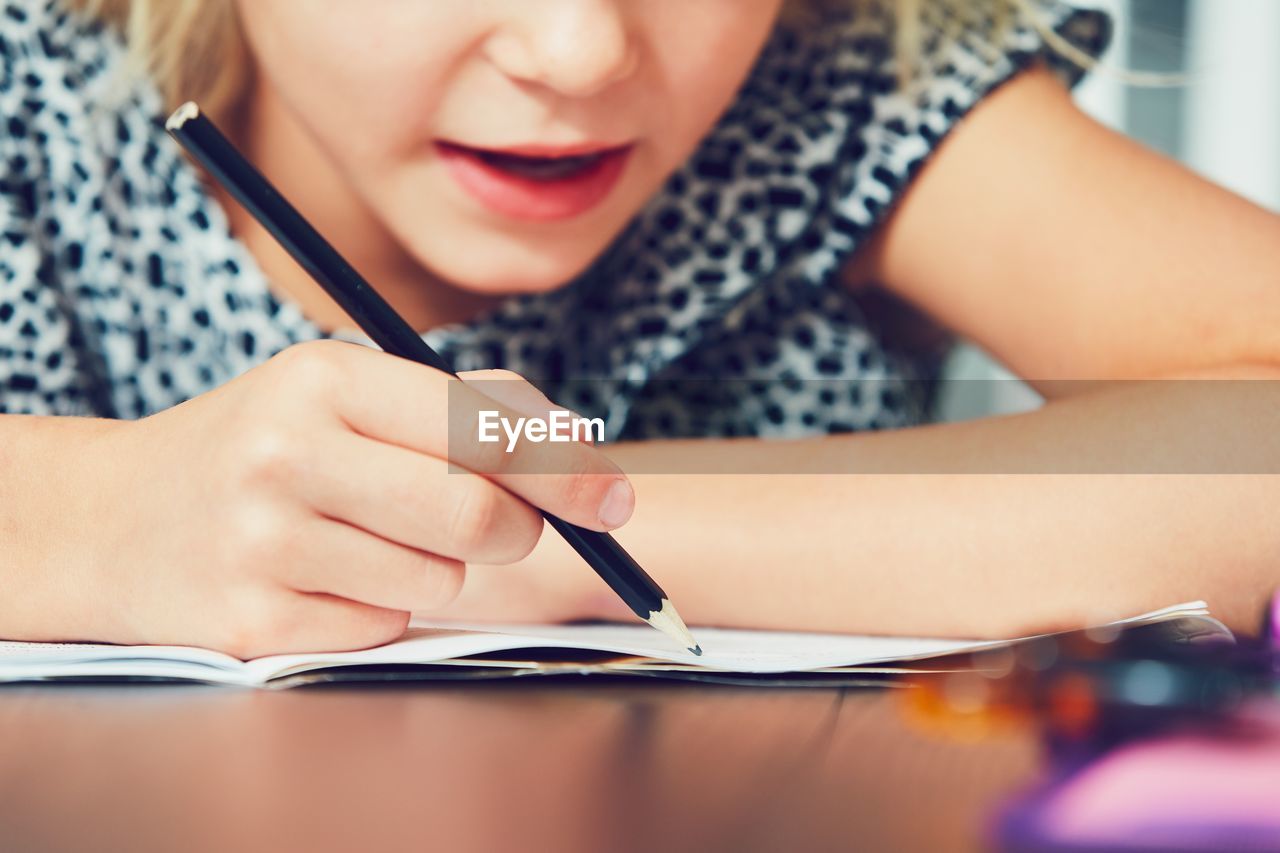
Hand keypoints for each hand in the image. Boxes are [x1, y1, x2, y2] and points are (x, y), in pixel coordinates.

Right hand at [5, 340, 632, 656]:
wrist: (118, 518)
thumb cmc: (263, 443)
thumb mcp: (343, 390)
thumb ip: (463, 406)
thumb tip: (578, 445)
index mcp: (323, 378)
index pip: (482, 432)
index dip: (565, 472)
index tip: (614, 501)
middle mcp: (287, 454)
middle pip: (477, 518)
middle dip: (518, 529)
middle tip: (506, 526)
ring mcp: (263, 544)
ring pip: (440, 580)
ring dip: (437, 567)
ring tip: (370, 535)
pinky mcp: (254, 622)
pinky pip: (386, 626)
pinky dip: (383, 606)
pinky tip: (327, 575)